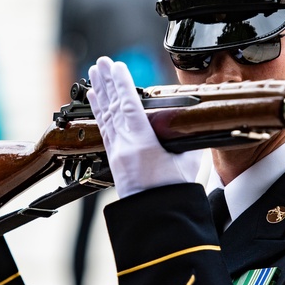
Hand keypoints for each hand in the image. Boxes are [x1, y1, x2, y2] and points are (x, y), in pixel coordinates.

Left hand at [87, 57, 201, 197]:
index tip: (116, 66)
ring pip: (105, 118)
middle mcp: (124, 147)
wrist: (158, 220)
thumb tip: (191, 122)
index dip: (122, 84)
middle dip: (106, 83)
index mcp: (142, 143)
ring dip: (100, 95)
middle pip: (112, 108)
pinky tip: (96, 103)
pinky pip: (104, 130)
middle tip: (100, 63)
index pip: (129, 105)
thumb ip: (186, 138)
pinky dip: (100, 113)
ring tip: (93, 77)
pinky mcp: (114, 161)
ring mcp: (116, 154)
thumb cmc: (174, 194)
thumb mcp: (189, 161)